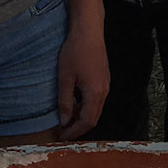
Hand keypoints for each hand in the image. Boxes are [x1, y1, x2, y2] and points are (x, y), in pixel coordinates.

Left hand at [56, 21, 109, 140]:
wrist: (88, 31)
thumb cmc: (75, 51)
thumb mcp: (65, 78)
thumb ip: (65, 101)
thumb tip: (64, 121)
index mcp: (95, 93)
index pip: (86, 121)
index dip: (74, 131)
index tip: (62, 136)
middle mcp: (104, 92)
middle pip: (94, 119)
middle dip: (79, 128)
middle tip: (63, 132)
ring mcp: (106, 86)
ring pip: (95, 110)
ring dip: (82, 118)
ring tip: (66, 120)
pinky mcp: (103, 80)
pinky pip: (96, 101)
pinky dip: (86, 108)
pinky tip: (74, 105)